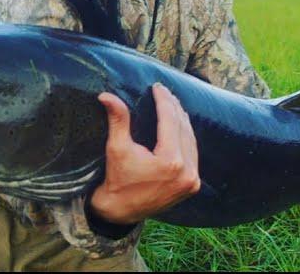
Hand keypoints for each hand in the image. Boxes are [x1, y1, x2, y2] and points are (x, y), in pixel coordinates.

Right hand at [89, 83, 200, 224]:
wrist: (121, 212)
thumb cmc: (117, 179)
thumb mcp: (117, 148)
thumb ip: (118, 120)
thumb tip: (106, 95)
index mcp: (170, 161)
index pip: (170, 120)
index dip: (163, 100)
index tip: (157, 86)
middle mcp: (187, 171)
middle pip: (182, 128)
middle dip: (173, 107)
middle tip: (164, 91)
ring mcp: (192, 179)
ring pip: (190, 139)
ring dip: (181, 120)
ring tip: (171, 103)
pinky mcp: (192, 185)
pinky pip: (192, 153)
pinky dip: (185, 137)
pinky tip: (179, 125)